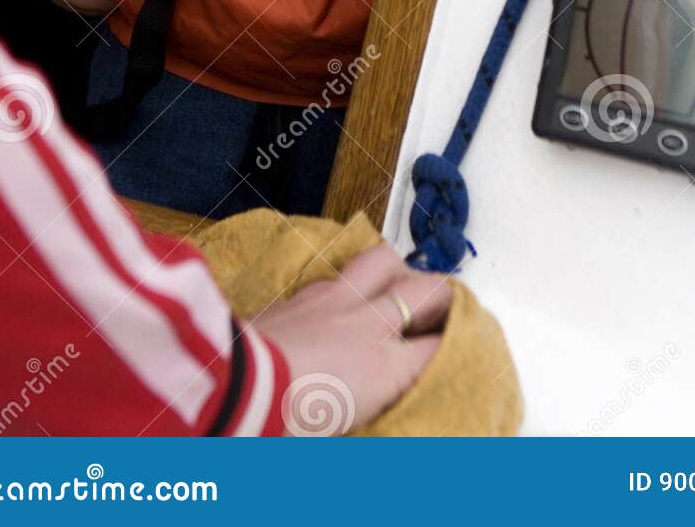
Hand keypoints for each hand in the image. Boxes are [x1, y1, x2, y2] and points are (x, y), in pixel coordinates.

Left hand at [250, 242, 451, 433]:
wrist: (237, 392)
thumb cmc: (288, 423)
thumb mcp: (346, 432)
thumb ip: (373, 410)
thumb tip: (381, 405)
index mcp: (386, 367)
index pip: (439, 348)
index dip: (455, 346)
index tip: (457, 350)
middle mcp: (369, 324)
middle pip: (427, 290)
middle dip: (442, 298)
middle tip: (441, 312)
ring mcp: (334, 300)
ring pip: (383, 260)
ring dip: (396, 271)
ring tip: (396, 286)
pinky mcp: (301, 294)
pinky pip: (338, 271)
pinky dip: (349, 280)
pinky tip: (343, 296)